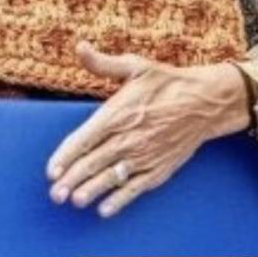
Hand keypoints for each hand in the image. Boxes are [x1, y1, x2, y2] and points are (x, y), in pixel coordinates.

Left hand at [46, 41, 251, 216]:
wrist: (206, 101)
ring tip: (75, 200)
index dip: (63, 158)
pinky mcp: (158, 169)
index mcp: (118, 113)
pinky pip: (133, 190)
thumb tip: (80, 47)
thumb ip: (104, 63)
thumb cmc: (169, 82)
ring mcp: (143, 156)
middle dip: (70, 181)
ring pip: (108, 180)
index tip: (51, 171)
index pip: (82, 140)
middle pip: (91, 164)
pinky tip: (104, 209)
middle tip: (56, 194)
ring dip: (88, 192)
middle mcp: (128, 138)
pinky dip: (117, 201)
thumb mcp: (137, 66)